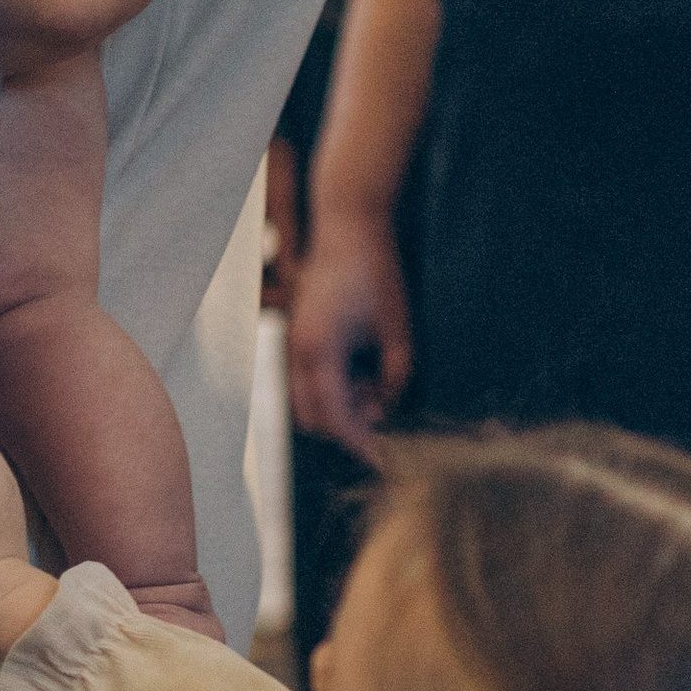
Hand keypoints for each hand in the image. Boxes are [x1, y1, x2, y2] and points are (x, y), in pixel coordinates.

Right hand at [286, 205, 410, 457]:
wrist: (347, 229)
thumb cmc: (375, 275)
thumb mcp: (398, 330)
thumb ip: (395, 377)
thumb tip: (384, 408)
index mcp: (320, 351)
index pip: (336, 418)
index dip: (360, 443)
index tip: (383, 460)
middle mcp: (297, 352)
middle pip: (313, 418)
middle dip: (347, 427)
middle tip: (382, 409)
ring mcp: (291, 345)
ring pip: (306, 402)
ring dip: (338, 407)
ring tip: (372, 383)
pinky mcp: (296, 339)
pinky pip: (307, 381)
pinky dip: (330, 389)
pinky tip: (358, 370)